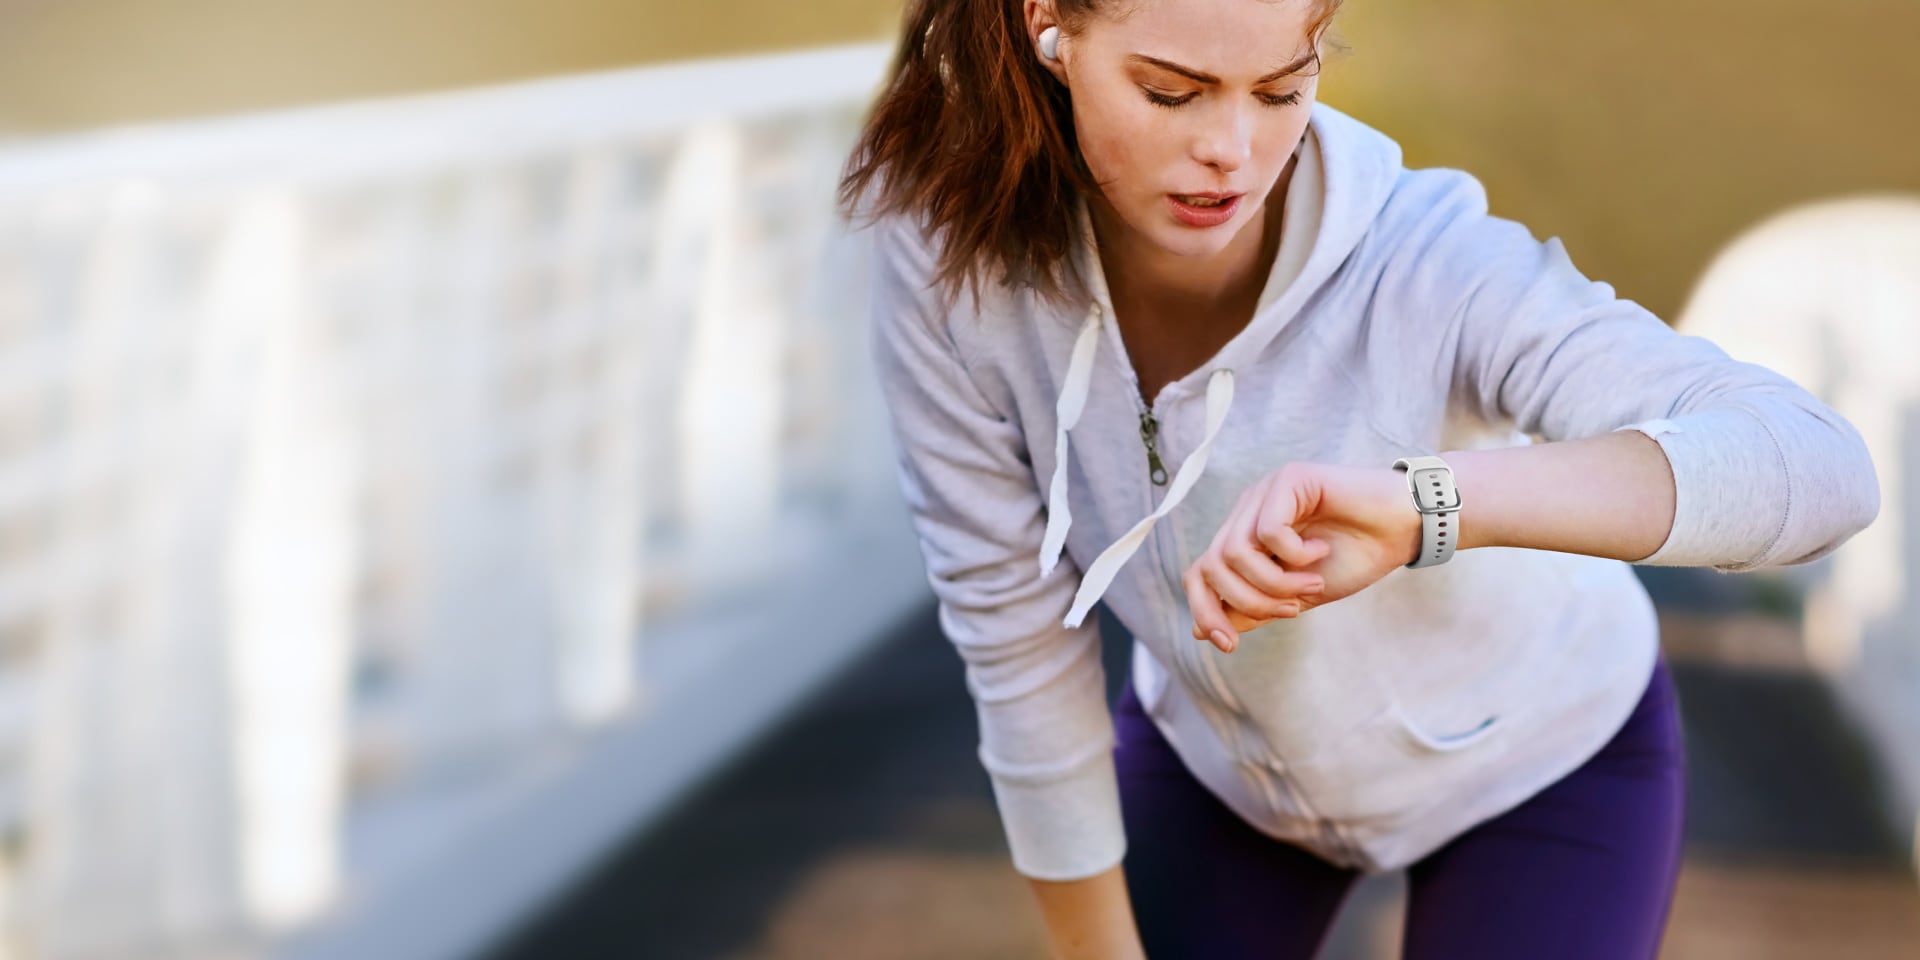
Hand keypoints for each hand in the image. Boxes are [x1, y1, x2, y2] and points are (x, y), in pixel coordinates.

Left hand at [1183, 462, 1422, 652]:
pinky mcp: (1288, 479)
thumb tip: (1202, 632)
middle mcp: (1247, 512)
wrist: (1403, 529)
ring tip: (1313, 585)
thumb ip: (1253, 608)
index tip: (1230, 644)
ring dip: (1276, 583)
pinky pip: (1268, 531)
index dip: (1205, 611)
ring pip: (1236, 552)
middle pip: (1212, 567)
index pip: (1199, 575)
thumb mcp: (1297, 595)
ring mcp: (1265, 492)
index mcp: (1244, 536)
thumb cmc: (1356, 556)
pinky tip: (1321, 551)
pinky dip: (1294, 555)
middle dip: (1250, 602)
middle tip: (1294, 608)